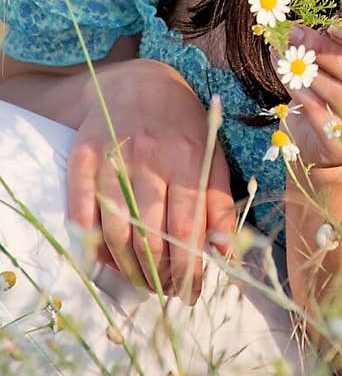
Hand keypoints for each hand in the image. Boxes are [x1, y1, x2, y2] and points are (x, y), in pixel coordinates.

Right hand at [66, 58, 236, 301]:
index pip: (188, 229)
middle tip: (164, 291)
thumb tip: (226, 254)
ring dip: (127, 268)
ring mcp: (113, 158)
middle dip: (158, 276)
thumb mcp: (212, 155)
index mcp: (188, 159)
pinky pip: (81, 213)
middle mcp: (150, 159)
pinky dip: (91, 244)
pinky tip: (105, 259)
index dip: (190, 270)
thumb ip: (220, 203)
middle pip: (150, 236)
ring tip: (140, 282)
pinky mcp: (83, 157)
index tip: (192, 294)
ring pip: (115, 231)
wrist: (139, 81)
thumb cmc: (182, 125)